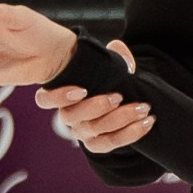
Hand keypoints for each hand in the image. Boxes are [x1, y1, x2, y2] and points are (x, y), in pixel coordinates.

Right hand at [35, 35, 156, 154]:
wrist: (124, 100)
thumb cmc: (110, 80)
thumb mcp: (110, 66)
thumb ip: (112, 56)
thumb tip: (117, 48)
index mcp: (62, 95)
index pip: (45, 100)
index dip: (58, 97)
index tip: (82, 90)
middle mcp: (68, 116)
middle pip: (73, 116)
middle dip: (97, 106)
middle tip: (119, 96)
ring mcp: (81, 133)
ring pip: (95, 130)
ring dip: (121, 118)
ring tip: (142, 108)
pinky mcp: (97, 145)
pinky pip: (111, 143)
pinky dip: (131, 133)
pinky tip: (147, 122)